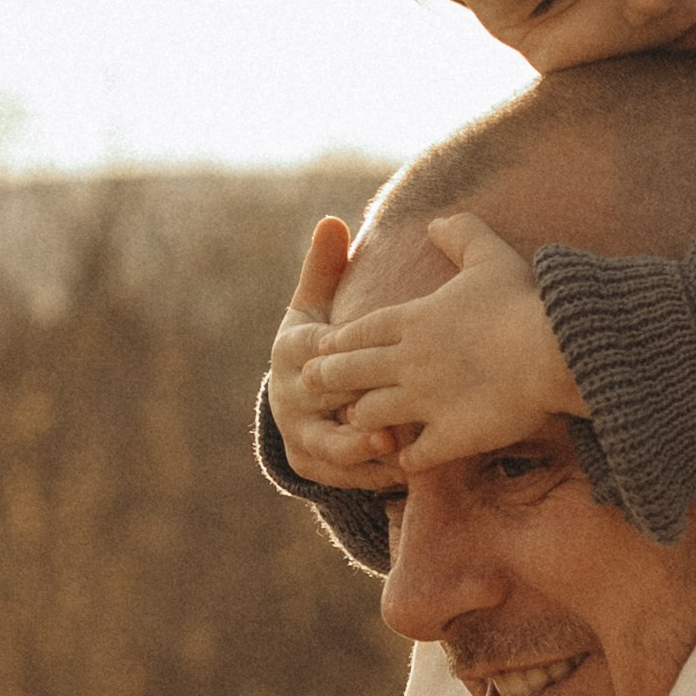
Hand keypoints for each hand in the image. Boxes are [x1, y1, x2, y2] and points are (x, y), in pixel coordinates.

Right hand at [270, 219, 402, 484]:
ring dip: (360, 445)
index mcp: (292, 350)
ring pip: (330, 444)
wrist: (296, 401)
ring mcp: (301, 433)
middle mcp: (291, 395)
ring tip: (392, 443)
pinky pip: (344, 475)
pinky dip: (372, 472)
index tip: (357, 344)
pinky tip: (405, 468)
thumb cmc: (318, 345)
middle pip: (322, 397)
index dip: (335, 346)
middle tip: (385, 395)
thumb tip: (332, 220)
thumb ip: (325, 267)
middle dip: (352, 397)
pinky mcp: (314, 465)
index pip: (312, 345)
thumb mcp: (315, 308)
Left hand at [311, 213, 588, 467]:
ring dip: (363, 418)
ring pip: (367, 415)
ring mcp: (425, 402)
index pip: (357, 332)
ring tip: (361, 422)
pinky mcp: (449, 437)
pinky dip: (407, 458)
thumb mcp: (490, 255)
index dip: (337, 341)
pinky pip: (413, 455)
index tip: (323, 348)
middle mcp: (408, 361)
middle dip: (329, 378)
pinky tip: (408, 457)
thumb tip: (435, 221)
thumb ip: (461, 234)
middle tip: (315, 385)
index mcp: (413, 320)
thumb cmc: (525, 302)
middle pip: (348, 372)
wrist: (556, 352)